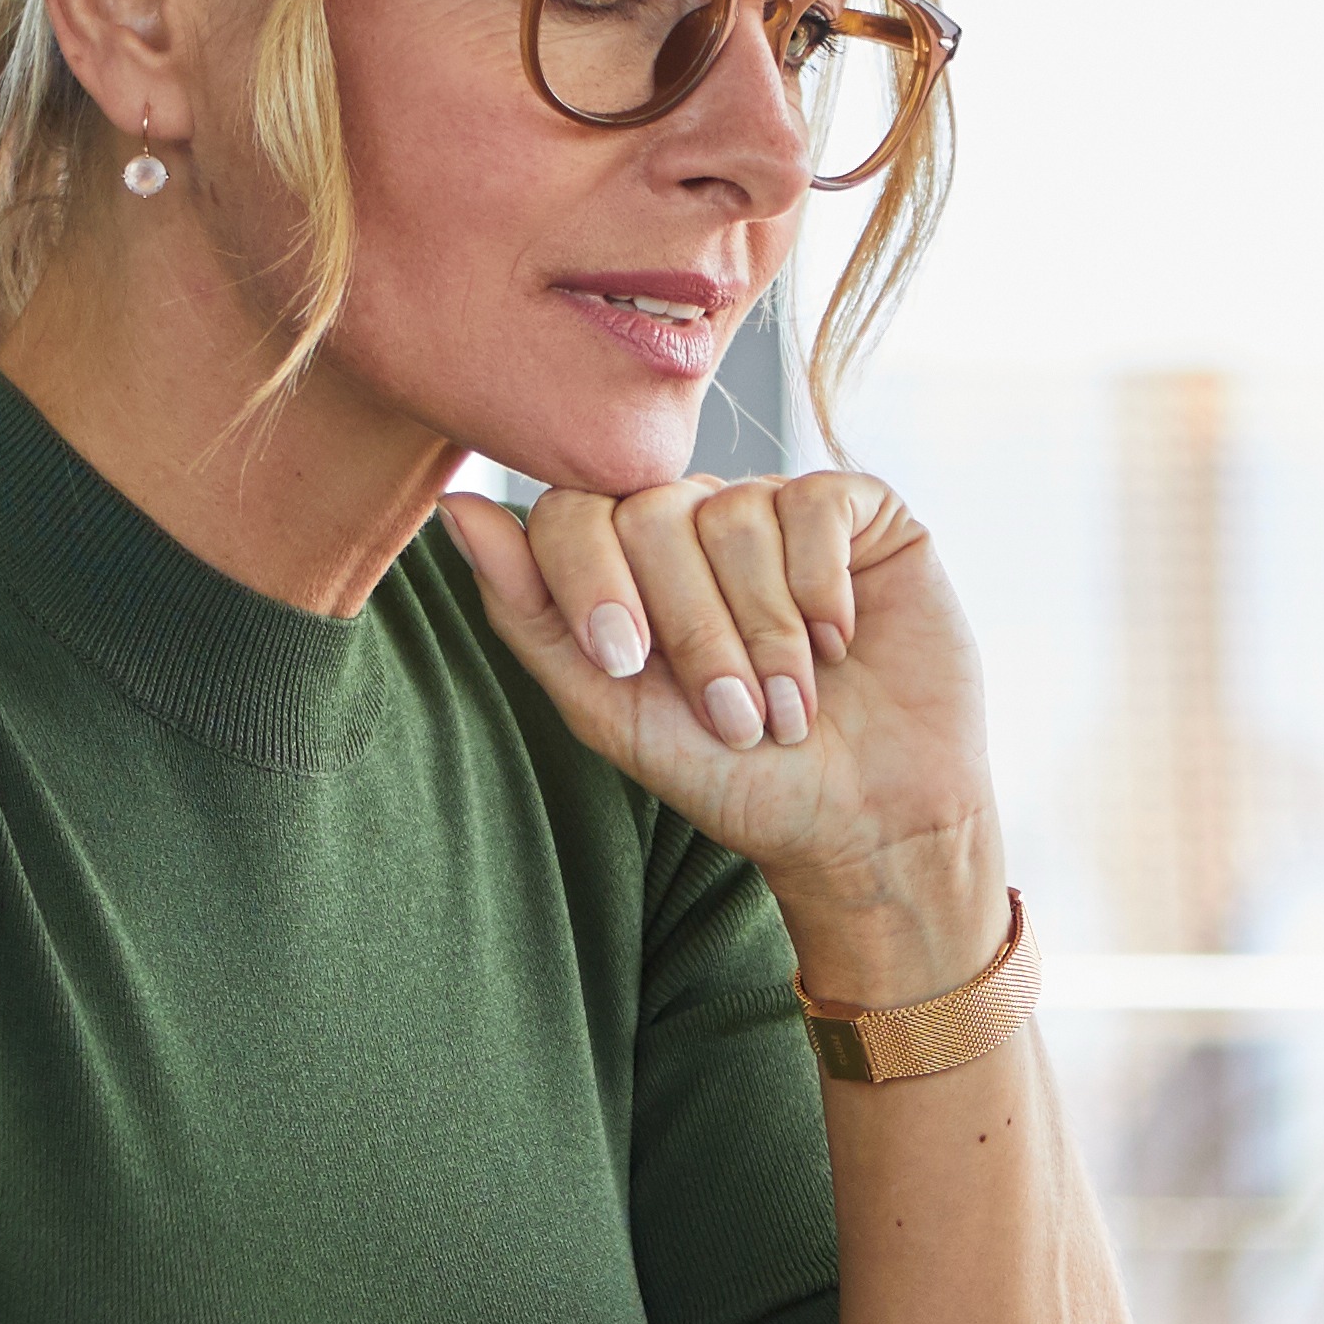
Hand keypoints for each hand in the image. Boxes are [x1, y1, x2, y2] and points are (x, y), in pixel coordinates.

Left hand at [438, 472, 1003, 988]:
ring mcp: (778, 509)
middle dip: (691, 630)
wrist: (867, 821)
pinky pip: (816, 503)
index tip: (628, 667)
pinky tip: (838, 643)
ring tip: (790, 703)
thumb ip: (530, 615)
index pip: (573, 511)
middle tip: (732, 715)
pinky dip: (821, 589)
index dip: (594, 583)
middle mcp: (698, 520)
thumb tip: (456, 508)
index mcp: (627, 561)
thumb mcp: (613, 712)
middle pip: (652, 513)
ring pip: (736, 513)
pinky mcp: (860, 512)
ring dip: (764, 631)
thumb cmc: (736, 778)